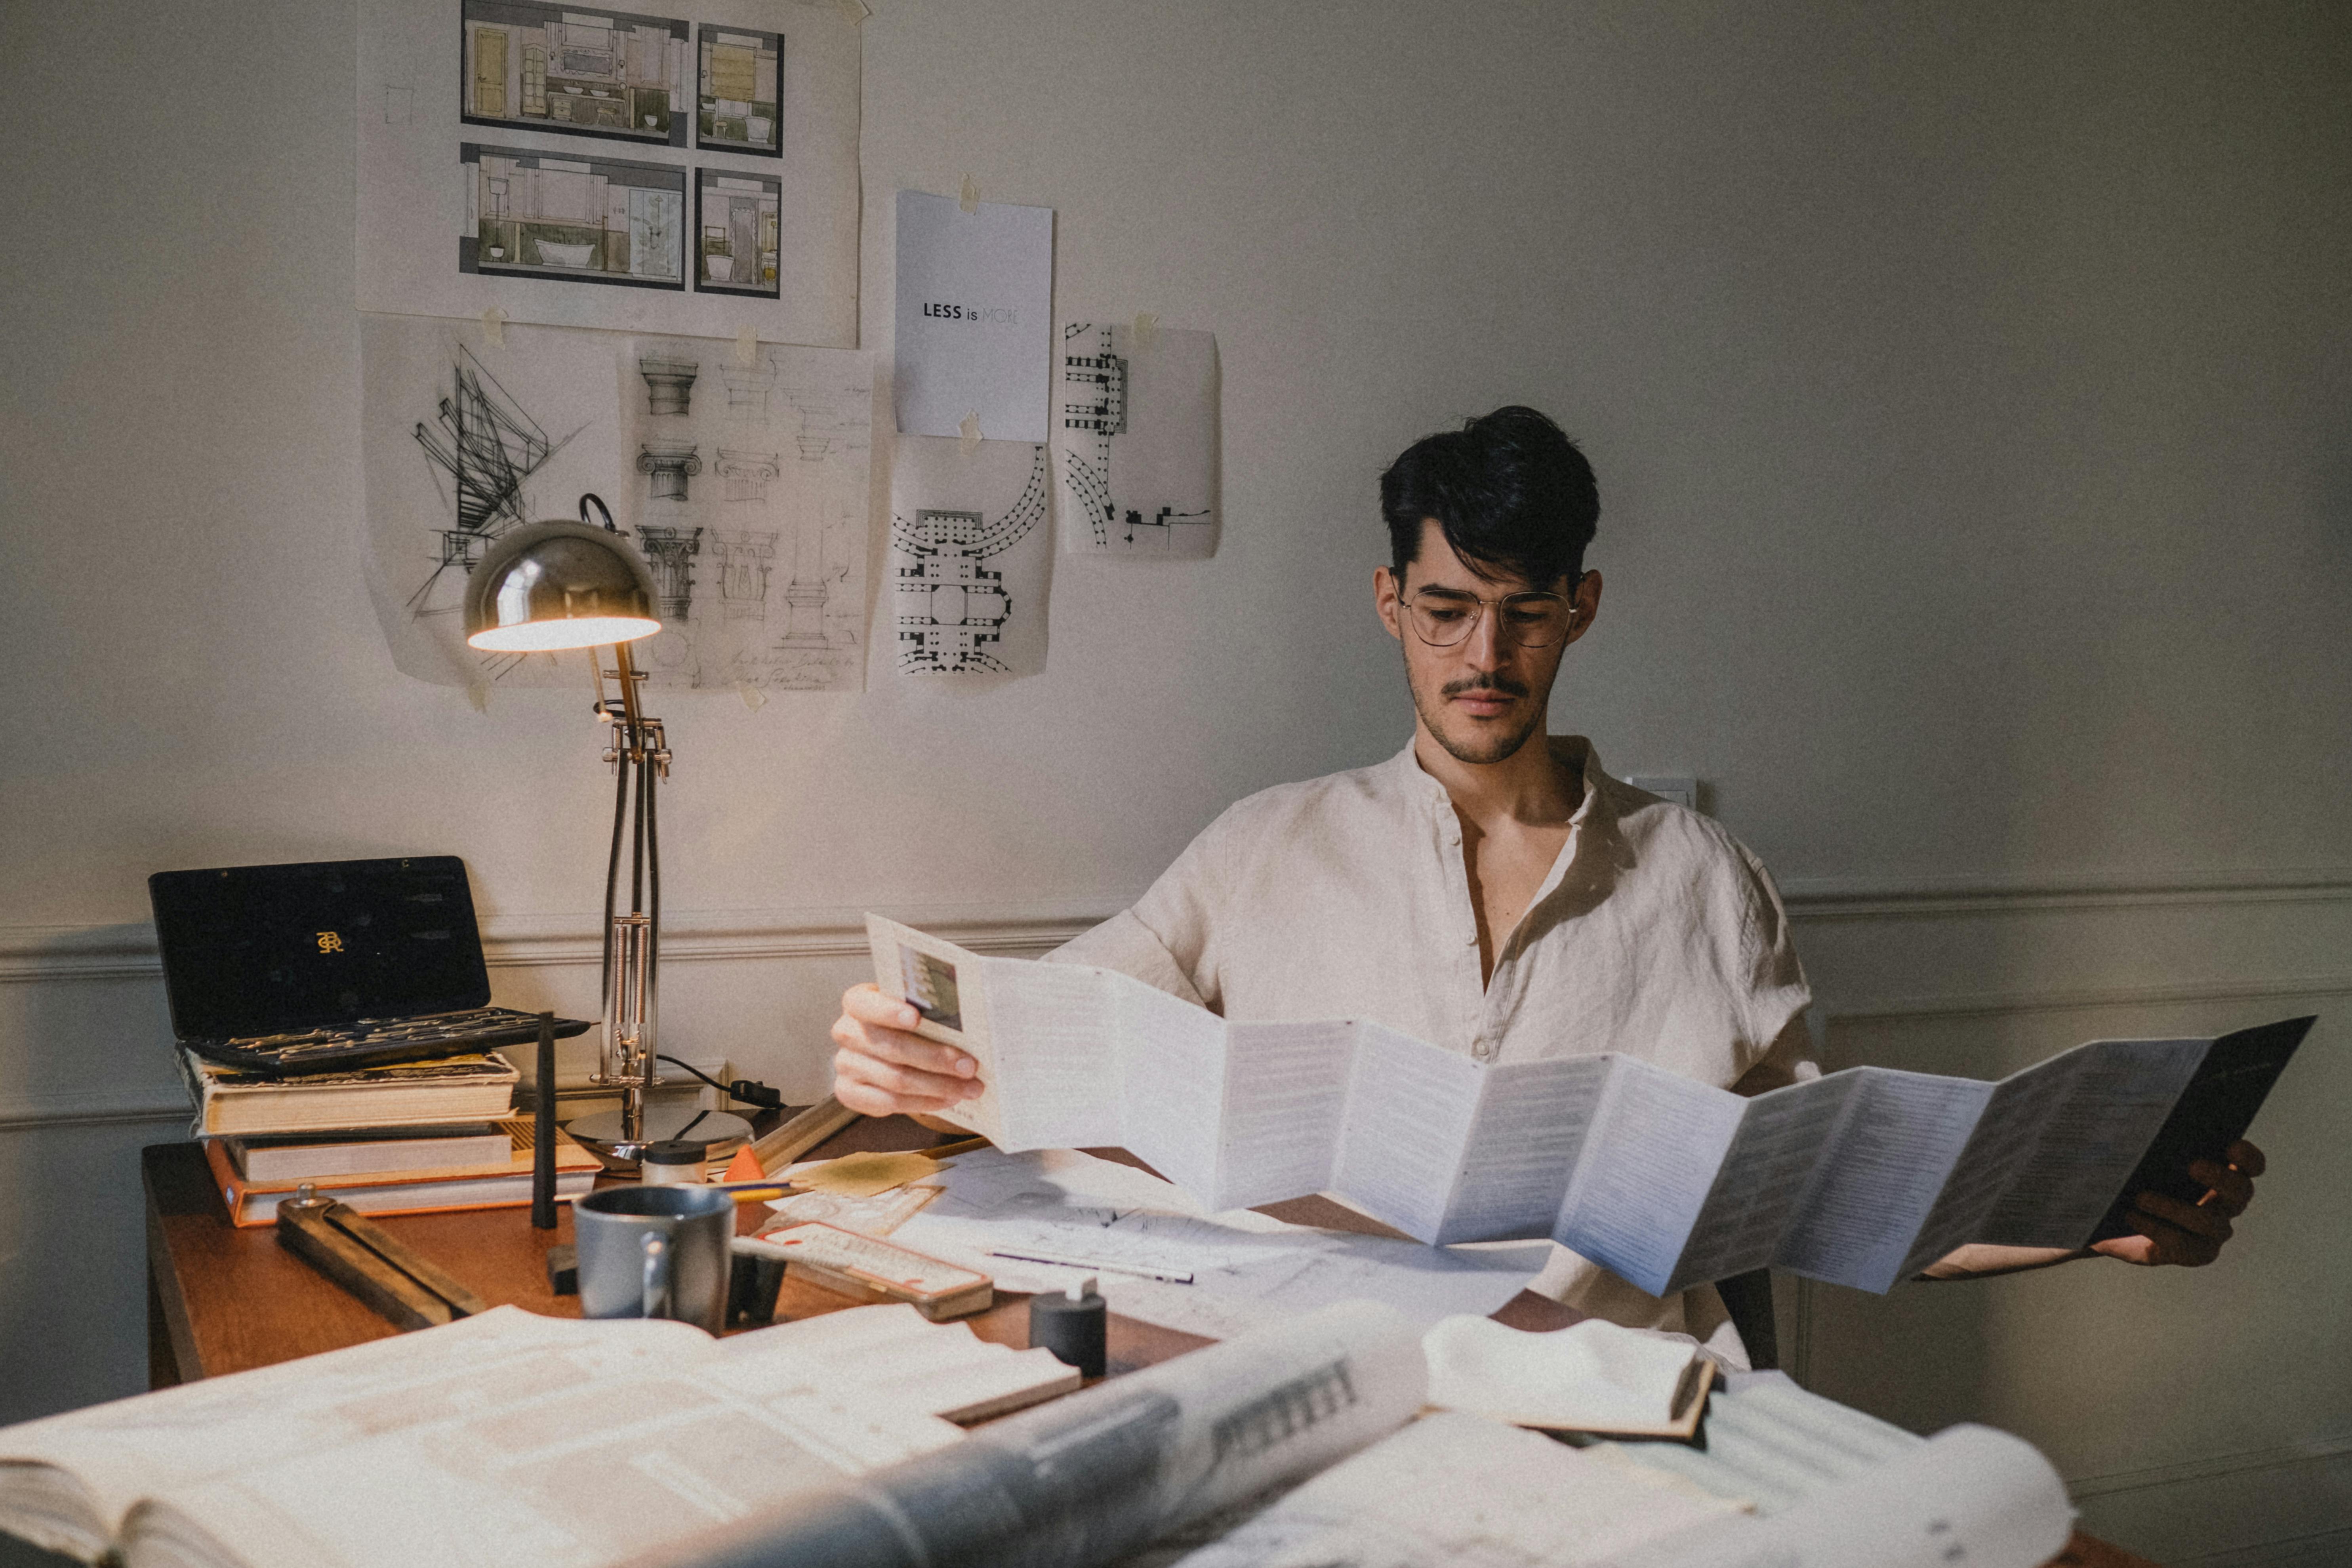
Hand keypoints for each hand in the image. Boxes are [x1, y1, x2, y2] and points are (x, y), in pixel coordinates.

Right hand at [830, 982, 984, 1117]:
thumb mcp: (916, 1009)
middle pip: (891, 1047)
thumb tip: (969, 1023)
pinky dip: (925, 1102)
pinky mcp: (849, 1092)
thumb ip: (931, 1012)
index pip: (864, 1004)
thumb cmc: (910, 1025)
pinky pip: (889, 1102)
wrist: (891, 1052)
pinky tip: (949, 1099)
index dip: (889, 1011)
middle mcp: (847, 1032)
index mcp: (858, 1002)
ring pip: (895, 1079)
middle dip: (935, 1057)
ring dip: (938, 1085)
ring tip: (969, 1087)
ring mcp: (845, 1064)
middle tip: (969, 1065)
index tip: (917, 1018)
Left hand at [2091, 1140, 2265, 1267]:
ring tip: (2140, 1196)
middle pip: (2239, 1191)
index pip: (2250, 1165)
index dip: (2248, 1156)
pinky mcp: (2193, 1253)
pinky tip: (2131, 1215)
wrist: (2113, 1217)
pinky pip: (2182, 1244)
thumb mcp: (2140, 1155)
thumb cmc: (2132, 1177)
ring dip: (2174, 1207)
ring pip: (2209, 1222)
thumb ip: (2151, 1140)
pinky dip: (2155, 1228)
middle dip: (2219, 1177)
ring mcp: (2213, 1232)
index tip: (2231, 1144)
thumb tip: (2143, 1118)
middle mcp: (2225, 1204)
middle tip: (2192, 1165)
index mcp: (2222, 1174)